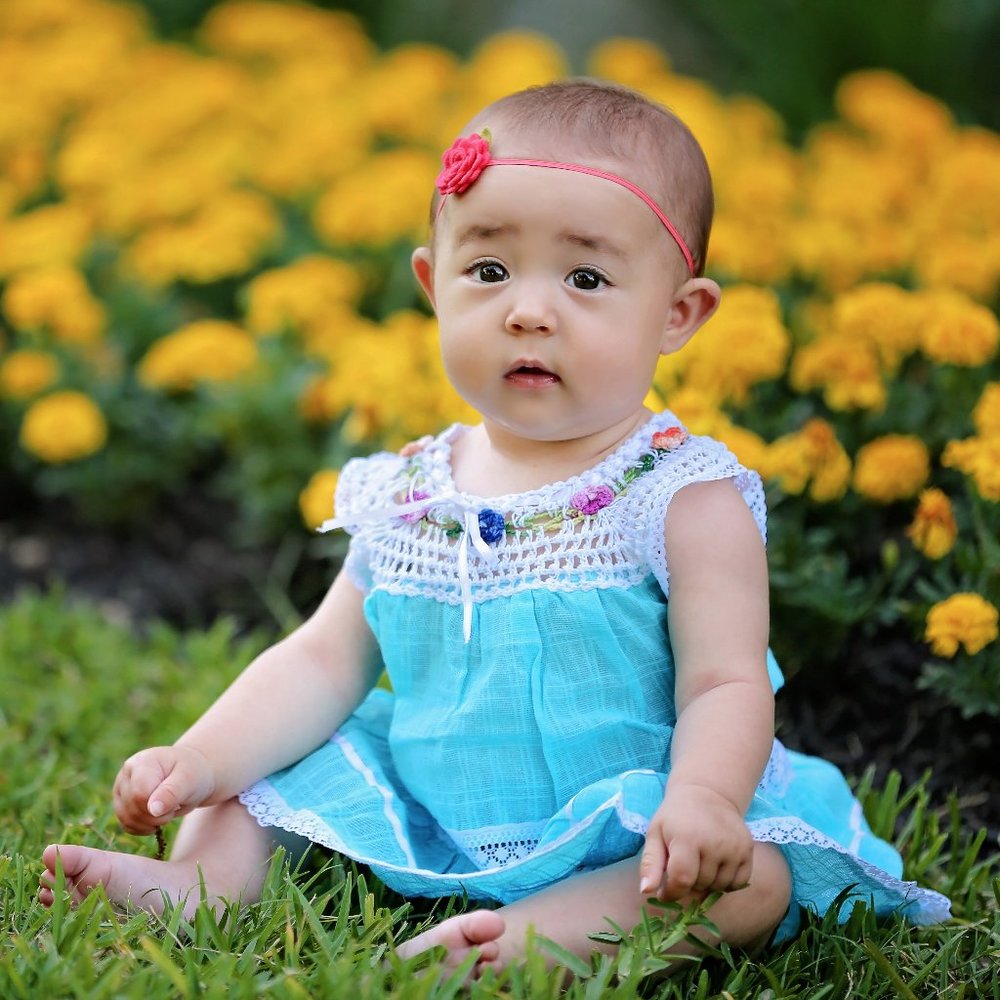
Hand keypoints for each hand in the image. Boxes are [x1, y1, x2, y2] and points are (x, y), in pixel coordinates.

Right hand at [112, 745, 215, 834]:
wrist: (191, 774)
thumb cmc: (192, 773)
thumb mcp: (189, 779)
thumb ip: (172, 793)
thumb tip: (153, 810)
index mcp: (143, 762)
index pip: (140, 795)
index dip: (157, 807)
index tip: (176, 803)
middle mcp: (127, 773)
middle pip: (132, 808)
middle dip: (157, 816)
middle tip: (175, 806)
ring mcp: (122, 788)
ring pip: (126, 818)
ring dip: (150, 823)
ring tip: (167, 811)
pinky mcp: (122, 802)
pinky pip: (126, 824)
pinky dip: (143, 828)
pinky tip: (158, 820)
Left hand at [638, 782, 753, 901]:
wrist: (706, 793)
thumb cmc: (675, 817)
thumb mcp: (655, 834)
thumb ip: (650, 864)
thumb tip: (646, 891)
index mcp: (687, 838)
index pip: (682, 880)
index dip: (672, 892)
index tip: (666, 891)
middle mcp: (714, 843)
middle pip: (700, 885)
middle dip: (688, 884)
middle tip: (683, 867)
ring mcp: (734, 847)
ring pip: (719, 887)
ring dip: (707, 884)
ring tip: (699, 865)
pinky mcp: (747, 850)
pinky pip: (738, 883)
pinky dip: (726, 883)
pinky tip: (716, 867)